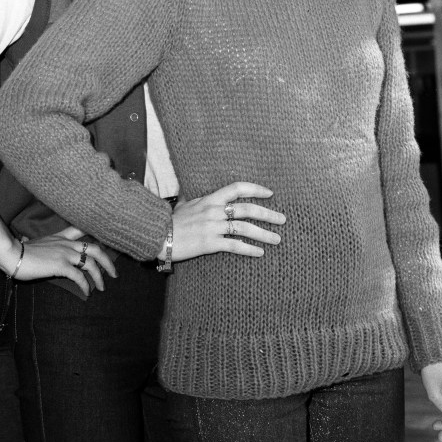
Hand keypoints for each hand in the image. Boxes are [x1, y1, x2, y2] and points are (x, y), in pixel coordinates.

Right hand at [15, 235, 116, 296]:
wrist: (11, 254)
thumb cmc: (18, 251)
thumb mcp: (31, 243)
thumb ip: (36, 243)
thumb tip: (25, 240)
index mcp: (60, 236)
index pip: (82, 230)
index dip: (96, 236)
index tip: (105, 244)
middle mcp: (66, 243)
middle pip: (95, 247)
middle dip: (108, 261)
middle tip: (114, 273)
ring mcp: (65, 253)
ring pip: (92, 262)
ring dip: (100, 276)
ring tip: (103, 287)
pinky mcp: (61, 265)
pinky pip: (80, 276)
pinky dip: (86, 285)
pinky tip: (87, 292)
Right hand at [169, 181, 283, 262]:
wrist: (158, 235)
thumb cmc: (170, 220)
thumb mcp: (183, 205)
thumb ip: (193, 199)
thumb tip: (191, 193)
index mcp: (209, 199)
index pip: (236, 188)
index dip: (255, 189)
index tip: (270, 193)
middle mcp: (213, 211)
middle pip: (247, 209)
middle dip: (268, 214)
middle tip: (282, 219)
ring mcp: (212, 227)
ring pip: (245, 228)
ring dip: (264, 234)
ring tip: (277, 239)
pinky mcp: (210, 243)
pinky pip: (234, 245)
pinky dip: (249, 249)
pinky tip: (259, 253)